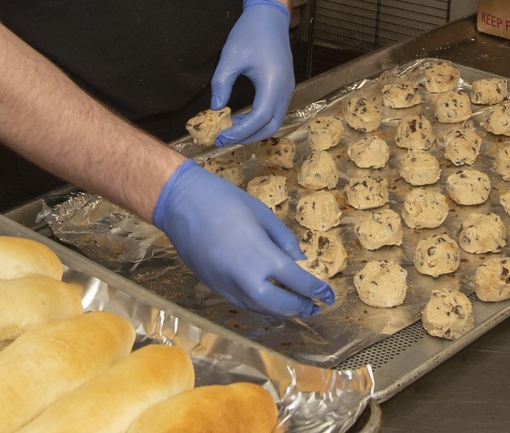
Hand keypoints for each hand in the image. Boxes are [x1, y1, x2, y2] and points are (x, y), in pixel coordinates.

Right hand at [152, 161, 332, 318]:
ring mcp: (227, 286)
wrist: (181, 203)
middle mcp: (244, 277)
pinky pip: (243, 303)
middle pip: (280, 305)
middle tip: (315, 305)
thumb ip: (283, 239)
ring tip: (296, 304)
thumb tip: (300, 260)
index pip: (296, 281)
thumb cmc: (223, 200)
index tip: (328, 294)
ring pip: (260, 309)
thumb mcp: (261, 213)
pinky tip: (270, 298)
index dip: (315, 290)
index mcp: (260, 254)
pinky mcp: (214, 287)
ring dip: (281, 310)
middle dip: (300, 307)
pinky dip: (261, 305)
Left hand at [210, 0, 293, 144]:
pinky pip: (276, 110)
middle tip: (225, 138)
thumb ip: (222, 83)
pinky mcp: (285, 85)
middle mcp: (285, 88)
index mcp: (273, 82)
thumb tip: (215, 108)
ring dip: (255, 130)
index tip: (221, 136)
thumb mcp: (230, 57)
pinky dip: (261, 120)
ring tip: (232, 129)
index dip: (240, 132)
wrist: (269, 16)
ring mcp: (288, 87)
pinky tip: (243, 117)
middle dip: (249, 137)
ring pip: (275, 120)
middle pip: (271, 126)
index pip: (259, 119)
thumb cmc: (250, 33)